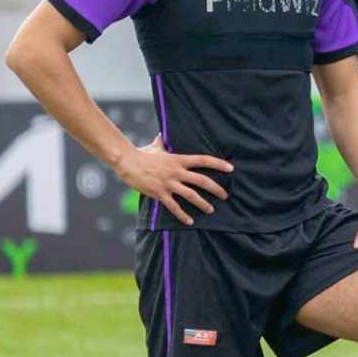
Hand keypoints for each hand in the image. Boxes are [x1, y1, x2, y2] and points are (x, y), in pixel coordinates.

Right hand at [113, 138, 231, 226]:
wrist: (126, 161)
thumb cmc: (141, 153)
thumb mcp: (155, 147)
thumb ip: (162, 142)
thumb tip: (162, 134)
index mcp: (178, 160)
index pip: (203, 160)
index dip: (218, 164)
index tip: (231, 168)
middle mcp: (177, 171)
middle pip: (202, 180)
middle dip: (216, 189)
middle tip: (225, 195)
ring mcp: (168, 183)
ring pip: (191, 195)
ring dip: (203, 203)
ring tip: (211, 210)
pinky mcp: (159, 193)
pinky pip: (174, 206)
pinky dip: (183, 215)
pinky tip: (190, 221)